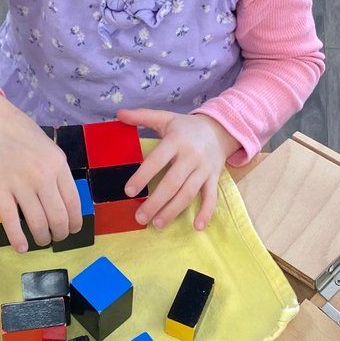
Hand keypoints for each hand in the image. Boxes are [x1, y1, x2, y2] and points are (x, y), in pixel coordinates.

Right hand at [0, 92, 81, 252]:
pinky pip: (11, 222)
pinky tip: (22, 247)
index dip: (75, 222)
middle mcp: (42, 176)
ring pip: (38, 223)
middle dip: (60, 233)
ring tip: (41, 240)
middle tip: (57, 237)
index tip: (73, 229)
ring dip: (42, 238)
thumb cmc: (20, 133)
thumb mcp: (49, 148)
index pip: (74, 203)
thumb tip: (65, 201)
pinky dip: (18, 239)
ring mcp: (20, 184)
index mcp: (58, 164)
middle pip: (58, 217)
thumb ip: (58, 172)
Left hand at [116, 108, 239, 230]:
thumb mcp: (165, 118)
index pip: (157, 160)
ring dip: (173, 210)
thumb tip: (118, 113)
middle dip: (156, 202)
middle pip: (172, 182)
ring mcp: (204, 169)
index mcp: (176, 141)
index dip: (143, 176)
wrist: (220, 128)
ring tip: (157, 224)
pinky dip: (206, 212)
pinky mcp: (214, 178)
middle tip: (140, 217)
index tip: (129, 192)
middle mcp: (191, 156)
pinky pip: (212, 197)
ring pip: (189, 193)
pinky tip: (197, 227)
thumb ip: (142, 116)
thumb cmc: (186, 127)